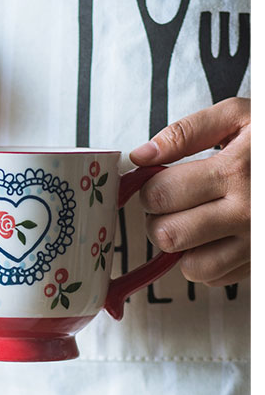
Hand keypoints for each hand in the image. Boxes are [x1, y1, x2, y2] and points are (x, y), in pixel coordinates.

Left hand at [129, 97, 249, 285]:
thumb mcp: (239, 116)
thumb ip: (187, 132)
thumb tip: (141, 156)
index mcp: (235, 171)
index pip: (161, 195)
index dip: (150, 188)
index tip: (160, 181)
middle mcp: (247, 213)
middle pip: (169, 234)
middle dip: (158, 218)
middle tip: (171, 204)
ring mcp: (256, 243)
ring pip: (191, 266)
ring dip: (181, 246)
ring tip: (193, 220)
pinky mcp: (260, 262)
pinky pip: (215, 278)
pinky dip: (206, 261)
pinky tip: (216, 235)